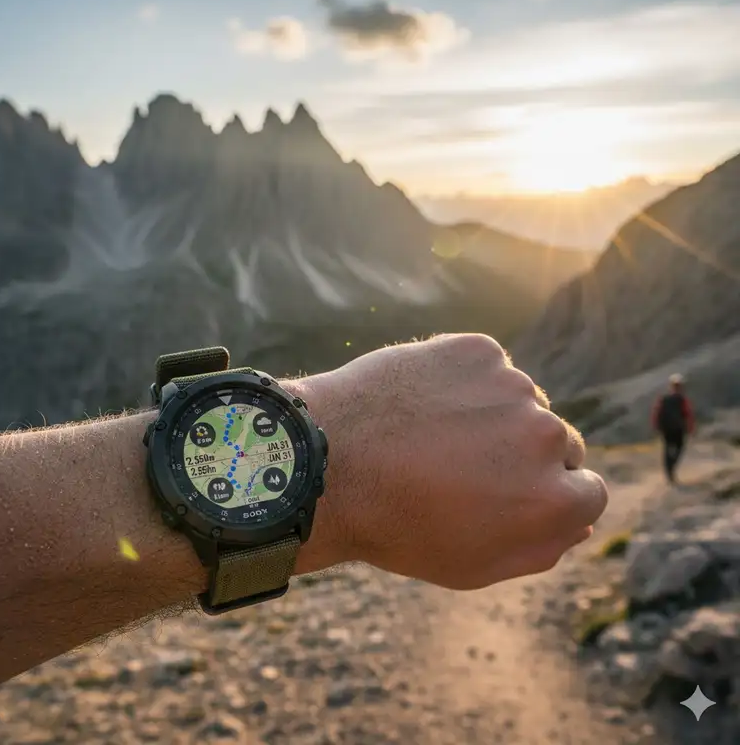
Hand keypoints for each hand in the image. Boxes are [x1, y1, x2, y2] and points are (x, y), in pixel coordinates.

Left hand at [294, 334, 607, 589]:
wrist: (327, 462)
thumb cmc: (396, 524)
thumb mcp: (474, 564)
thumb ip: (542, 547)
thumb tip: (580, 521)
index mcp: (554, 500)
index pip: (588, 490)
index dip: (549, 493)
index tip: (511, 491)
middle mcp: (546, 438)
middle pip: (559, 443)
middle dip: (524, 455)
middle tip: (466, 464)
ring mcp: (513, 387)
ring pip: (522, 401)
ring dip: (494, 415)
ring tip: (434, 434)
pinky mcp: (478, 351)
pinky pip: (488, 368)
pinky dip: (465, 382)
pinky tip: (425, 403)